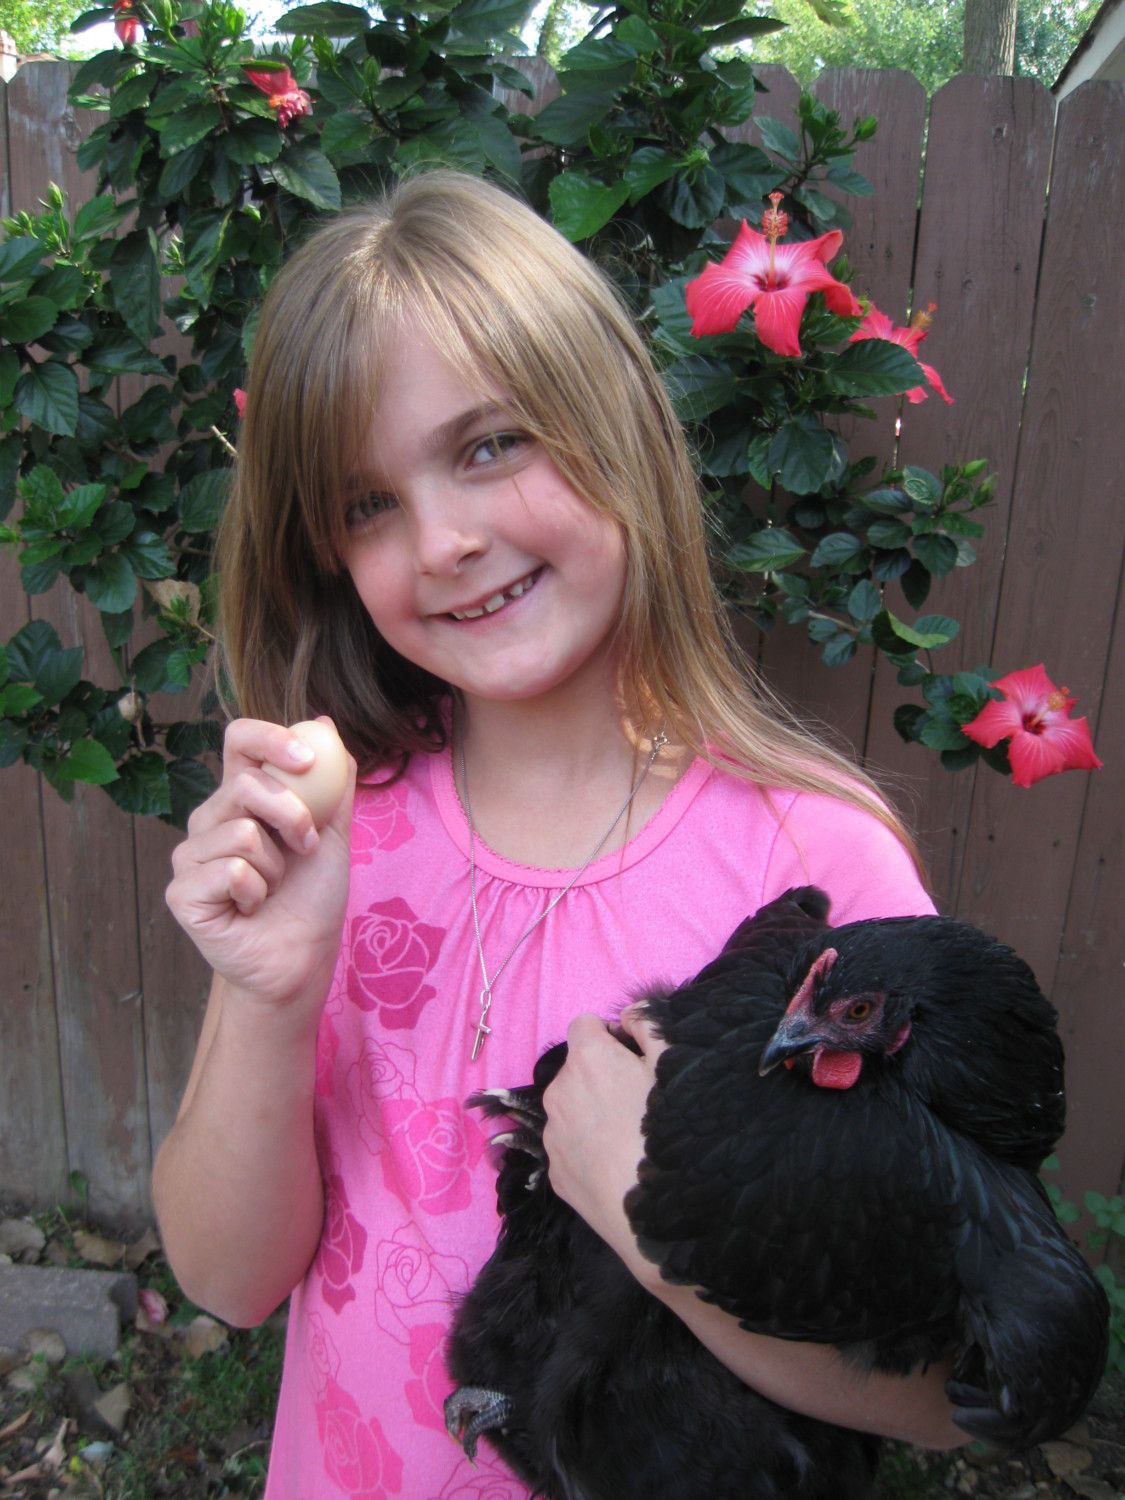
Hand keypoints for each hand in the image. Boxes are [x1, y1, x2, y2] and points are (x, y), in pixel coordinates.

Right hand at [166, 717, 355, 1011]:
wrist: (302, 958)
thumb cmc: (313, 896)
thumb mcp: (334, 833)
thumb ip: (332, 782)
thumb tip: (324, 722)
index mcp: (241, 795)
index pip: (240, 740)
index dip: (270, 738)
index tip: (307, 759)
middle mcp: (209, 819)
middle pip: (246, 785)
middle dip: (293, 817)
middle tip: (307, 849)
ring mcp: (190, 855)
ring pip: (242, 833)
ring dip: (276, 867)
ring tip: (272, 888)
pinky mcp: (182, 892)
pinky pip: (229, 871)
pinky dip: (256, 893)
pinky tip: (251, 909)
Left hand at [542, 1006, 666, 1280]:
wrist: (659, 1218)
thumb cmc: (672, 1130)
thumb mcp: (675, 1062)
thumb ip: (649, 1025)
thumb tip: (628, 1015)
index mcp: (586, 1059)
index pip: (585, 1024)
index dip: (612, 1037)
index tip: (636, 1059)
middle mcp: (558, 1092)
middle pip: (576, 1068)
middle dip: (601, 1074)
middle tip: (640, 1101)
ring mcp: (553, 1137)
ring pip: (571, 1108)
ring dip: (592, 1112)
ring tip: (631, 1140)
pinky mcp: (556, 1175)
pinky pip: (570, 1146)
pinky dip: (588, 1148)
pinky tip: (619, 1167)